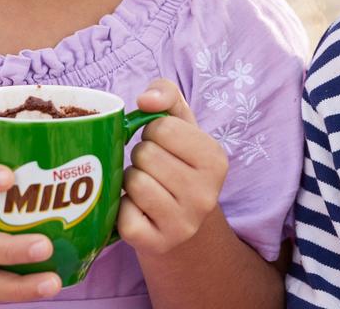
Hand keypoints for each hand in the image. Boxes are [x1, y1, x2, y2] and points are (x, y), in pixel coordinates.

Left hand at [117, 78, 228, 255]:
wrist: (184, 225)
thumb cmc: (178, 163)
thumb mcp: (181, 124)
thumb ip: (166, 94)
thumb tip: (144, 100)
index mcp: (216, 159)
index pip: (161, 128)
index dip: (153, 132)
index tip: (163, 144)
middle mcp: (205, 194)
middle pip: (145, 155)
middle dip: (141, 156)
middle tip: (153, 167)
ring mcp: (183, 223)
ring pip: (133, 183)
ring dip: (131, 180)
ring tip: (146, 186)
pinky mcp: (158, 244)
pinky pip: (123, 216)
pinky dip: (123, 209)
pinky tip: (138, 209)